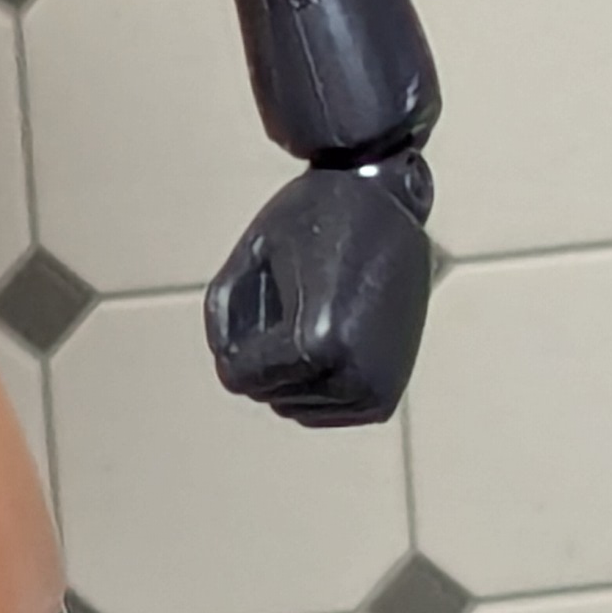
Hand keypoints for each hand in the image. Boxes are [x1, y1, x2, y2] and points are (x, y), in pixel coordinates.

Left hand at [204, 157, 431, 428]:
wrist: (388, 203)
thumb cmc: (314, 219)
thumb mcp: (251, 253)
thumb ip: (223, 312)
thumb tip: (228, 369)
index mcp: (319, 344)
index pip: (236, 377)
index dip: (233, 335)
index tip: (262, 292)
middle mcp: (353, 379)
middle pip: (264, 392)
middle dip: (263, 348)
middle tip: (298, 293)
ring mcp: (374, 393)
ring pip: (291, 405)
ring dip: (288, 365)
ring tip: (317, 309)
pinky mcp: (385, 398)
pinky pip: (321, 409)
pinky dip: (313, 379)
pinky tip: (330, 330)